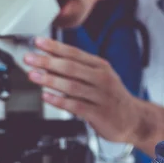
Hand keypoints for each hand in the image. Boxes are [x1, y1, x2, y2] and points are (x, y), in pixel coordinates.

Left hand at [24, 37, 140, 143]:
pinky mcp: (98, 113)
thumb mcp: (99, 78)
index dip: (55, 47)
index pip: (75, 53)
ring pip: (71, 86)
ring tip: (33, 75)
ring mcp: (100, 96)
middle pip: (71, 67)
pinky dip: (59, 101)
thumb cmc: (111, 98)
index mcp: (101, 67)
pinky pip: (75, 106)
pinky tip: (46, 96)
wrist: (134, 120)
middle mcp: (101, 79)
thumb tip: (50, 61)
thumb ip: (78, 70)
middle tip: (29, 58)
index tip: (38, 42)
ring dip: (49, 80)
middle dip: (47, 61)